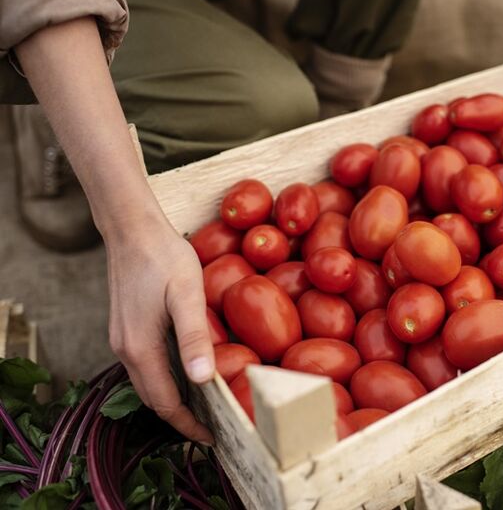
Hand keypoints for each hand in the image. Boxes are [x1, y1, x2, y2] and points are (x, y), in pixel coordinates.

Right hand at [106, 220, 214, 443]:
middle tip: (215, 426)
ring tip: (207, 405)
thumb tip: (202, 380)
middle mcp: (125, 349)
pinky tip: (190, 371)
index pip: (164, 402)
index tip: (213, 437)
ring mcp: (123, 338)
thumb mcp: (186, 295)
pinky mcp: (127, 327)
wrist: (133, 228)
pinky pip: (147, 364)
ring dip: (174, 398)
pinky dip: (167, 378)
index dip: (188, 424)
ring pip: (149, 382)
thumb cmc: (164, 258)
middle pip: (153, 397)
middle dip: (182, 417)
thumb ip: (194, 337)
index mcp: (140, 348)